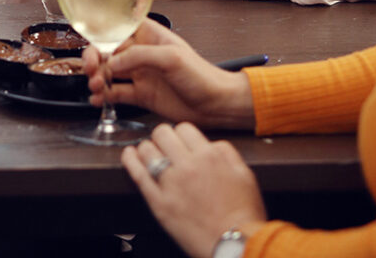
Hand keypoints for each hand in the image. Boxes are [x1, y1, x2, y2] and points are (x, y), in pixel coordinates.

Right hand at [81, 18, 254, 127]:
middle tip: (90, 70)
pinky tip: (98, 100)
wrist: (217, 105)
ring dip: (97, 78)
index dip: (100, 36)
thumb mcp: (171, 58)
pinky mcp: (141, 95)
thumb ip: (140, 56)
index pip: (116, 29)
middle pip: (107, 51)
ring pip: (109, 72)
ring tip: (96, 87)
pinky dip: (104, 96)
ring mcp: (140, 74)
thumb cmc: (202, 75)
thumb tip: (113, 61)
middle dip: (94, 59)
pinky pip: (116, 93)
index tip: (93, 47)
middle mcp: (140, 53)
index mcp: (148, 35)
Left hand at [122, 123, 265, 257]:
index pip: (184, 128)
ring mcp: (170, 183)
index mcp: (209, 156)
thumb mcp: (245, 175)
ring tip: (150, 154)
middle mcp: (187, 165)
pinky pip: (137, 173)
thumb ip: (226, 152)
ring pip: (147, 149)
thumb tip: (211, 143)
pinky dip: (130, 160)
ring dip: (148, 148)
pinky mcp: (159, 202)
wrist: (236, 246)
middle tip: (165, 147)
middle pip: (162, 133)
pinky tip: (130, 155)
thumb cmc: (244, 215)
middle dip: (163, 137)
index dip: (181, 134)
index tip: (180, 142)